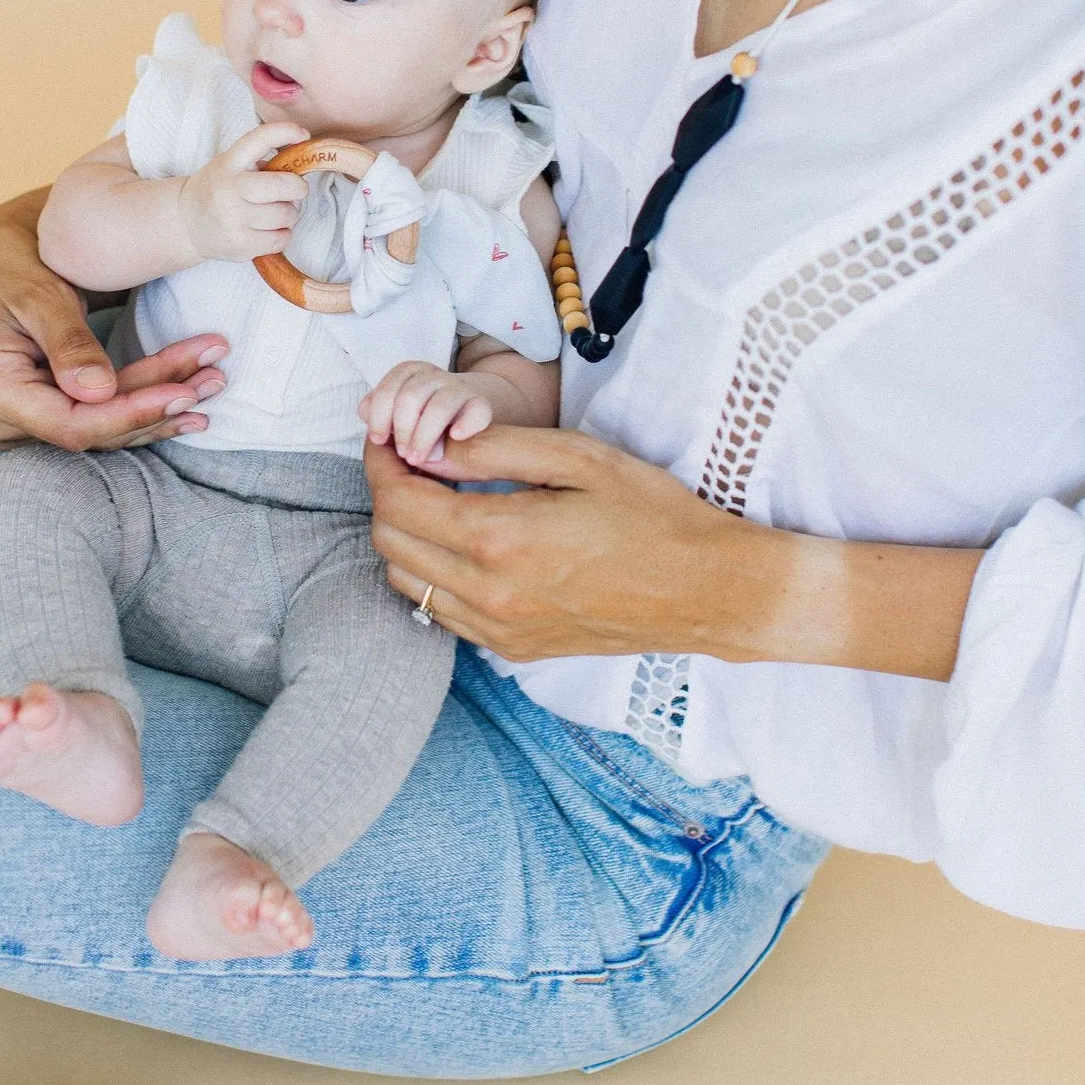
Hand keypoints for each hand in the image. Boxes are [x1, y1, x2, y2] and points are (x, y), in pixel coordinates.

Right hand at [0, 189, 229, 451]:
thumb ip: (67, 342)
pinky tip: (188, 403)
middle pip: (91, 428)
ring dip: (160, 408)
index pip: (68, 422)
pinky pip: (96, 422)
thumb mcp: (38, 294)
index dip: (129, 413)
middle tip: (215, 375)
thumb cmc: (10, 270)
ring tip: (213, 381)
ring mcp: (14, 428)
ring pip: (101, 430)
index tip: (183, 391)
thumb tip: (98, 393)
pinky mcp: (38, 421)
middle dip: (156, 403)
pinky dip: (142, 409)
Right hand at [177, 124, 309, 261]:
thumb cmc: (218, 190)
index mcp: (229, 163)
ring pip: (286, 214)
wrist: (186, 223)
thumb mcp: (230, 165)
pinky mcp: (240, 245)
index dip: (286, 132)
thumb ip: (260, 161)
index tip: (303, 135)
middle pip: (281, 185)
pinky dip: (283, 235)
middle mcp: (229, 189)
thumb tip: (301, 164)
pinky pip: (281, 239)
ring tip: (276, 213)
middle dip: (298, 188)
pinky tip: (270, 231)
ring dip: (290, 214)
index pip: (260, 138)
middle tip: (296, 190)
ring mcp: (233, 219)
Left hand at [359, 362, 494, 467]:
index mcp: (410, 372)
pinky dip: (465, 424)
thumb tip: (365, 413)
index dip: (380, 416)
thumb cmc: (423, 418)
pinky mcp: (481, 405)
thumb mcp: (397, 412)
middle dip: (403, 430)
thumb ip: (378, 411)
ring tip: (418, 458)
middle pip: (411, 397)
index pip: (389, 388)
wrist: (465, 412)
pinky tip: (455, 437)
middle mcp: (434, 376)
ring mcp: (459, 389)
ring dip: (424, 436)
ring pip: (439, 406)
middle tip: (403, 454)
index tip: (379, 440)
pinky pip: (476, 411)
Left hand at [364, 425, 779, 663]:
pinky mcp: (513, 648)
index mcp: (500, 538)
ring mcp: (498, 629)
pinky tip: (465, 542)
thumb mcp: (576, 457)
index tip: (386, 435)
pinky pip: (442, 611)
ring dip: (404, 535)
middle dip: (387, 493)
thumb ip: (494, 449)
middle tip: (410, 459)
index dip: (379, 461)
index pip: (397, 500)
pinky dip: (433, 572)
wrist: (705, 590)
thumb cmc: (651, 513)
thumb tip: (430, 442)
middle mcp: (488, 593)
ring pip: (407, 580)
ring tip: (436, 498)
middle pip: (389, 541)